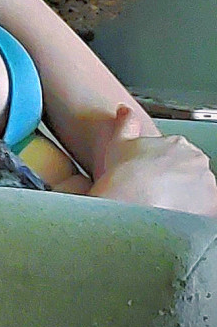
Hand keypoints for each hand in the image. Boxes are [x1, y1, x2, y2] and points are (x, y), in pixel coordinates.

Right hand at [89, 105, 216, 216]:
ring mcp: (206, 183)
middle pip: (190, 173)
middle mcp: (197, 160)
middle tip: (156, 194)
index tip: (151, 177)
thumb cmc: (123, 174)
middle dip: (177, 183)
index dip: (162, 168)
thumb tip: (124, 110)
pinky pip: (205, 211)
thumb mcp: (118, 142)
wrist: (130, 202)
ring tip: (163, 208)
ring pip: (199, 193)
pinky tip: (173, 217)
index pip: (177, 156)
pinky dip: (193, 215)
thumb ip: (125, 123)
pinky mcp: (211, 205)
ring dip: (186, 200)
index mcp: (178, 144)